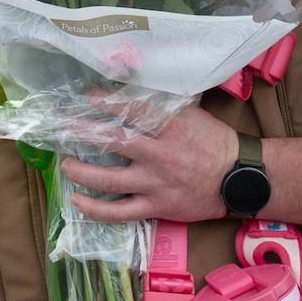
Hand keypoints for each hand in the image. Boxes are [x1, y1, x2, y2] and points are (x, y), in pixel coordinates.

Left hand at [61, 108, 236, 224]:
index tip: (85, 96)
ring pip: (108, 179)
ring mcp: (155, 183)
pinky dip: (95, 209)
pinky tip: (77, 201)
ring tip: (65, 164)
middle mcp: (159, 154)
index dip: (104, 101)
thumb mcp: (193, 114)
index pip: (130, 110)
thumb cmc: (216, 143)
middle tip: (63, 126)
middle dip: (83, 132)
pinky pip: (119, 211)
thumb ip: (164, 105)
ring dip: (81, 171)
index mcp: (170, 127)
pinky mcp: (156, 206)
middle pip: (112, 141)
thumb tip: (134, 89)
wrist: (239, 178)